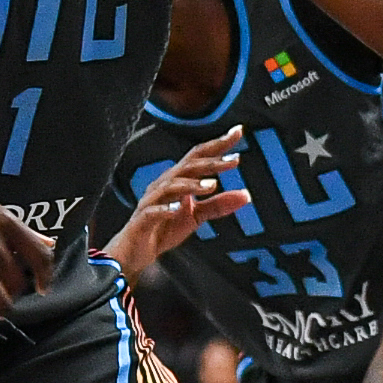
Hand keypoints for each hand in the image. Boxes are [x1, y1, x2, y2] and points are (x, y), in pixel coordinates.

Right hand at [0, 171, 54, 341]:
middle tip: (5, 295)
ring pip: (1, 302)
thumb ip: (15, 224)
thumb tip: (47, 242)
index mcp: (3, 221)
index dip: (45, 276)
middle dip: (14, 293)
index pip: (39, 255)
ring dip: (1, 311)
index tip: (43, 288)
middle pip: (18, 282)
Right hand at [106, 128, 249, 276]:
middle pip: (188, 166)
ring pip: (171, 185)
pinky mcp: (143, 219)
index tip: (238, 132)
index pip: (199, 157)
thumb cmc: (163, 228)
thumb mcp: (196, 216)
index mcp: (178, 180)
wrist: (136, 250)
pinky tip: (178, 209)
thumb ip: (219, 205)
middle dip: (211, 161)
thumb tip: (246, 195)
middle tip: (234, 159)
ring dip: (191, 184)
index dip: (218, 144)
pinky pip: (153, 211)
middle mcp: (164, 185)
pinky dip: (165, 208)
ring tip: (212, 186)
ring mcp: (152, 200)